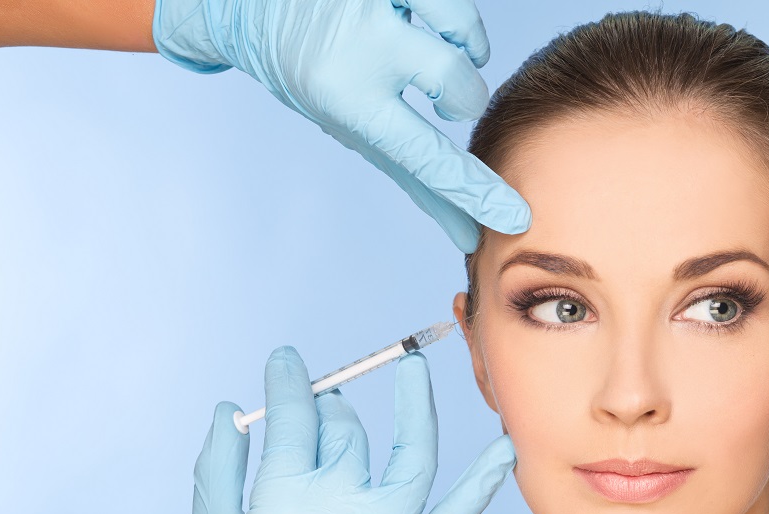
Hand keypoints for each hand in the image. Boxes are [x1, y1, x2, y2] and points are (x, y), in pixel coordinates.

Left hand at [152, 0, 529, 252]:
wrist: (253, 4)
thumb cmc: (319, 76)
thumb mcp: (356, 130)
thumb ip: (416, 177)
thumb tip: (467, 235)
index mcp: (349, 103)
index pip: (426, 160)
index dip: (475, 192)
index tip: (514, 218)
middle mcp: (359, 50)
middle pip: (458, 85)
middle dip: (463, 96)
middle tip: (442, 97)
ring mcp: (373, 5)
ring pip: (464, 34)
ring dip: (465, 48)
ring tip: (434, 50)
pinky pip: (452, 2)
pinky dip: (453, 18)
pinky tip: (430, 21)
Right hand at [187, 347, 514, 513]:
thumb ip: (218, 464)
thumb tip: (229, 408)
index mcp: (286, 492)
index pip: (294, 414)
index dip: (290, 381)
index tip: (287, 363)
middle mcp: (342, 503)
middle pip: (345, 432)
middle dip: (331, 409)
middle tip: (324, 405)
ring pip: (409, 452)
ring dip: (416, 404)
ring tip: (414, 368)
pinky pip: (457, 513)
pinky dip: (484, 480)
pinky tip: (505, 445)